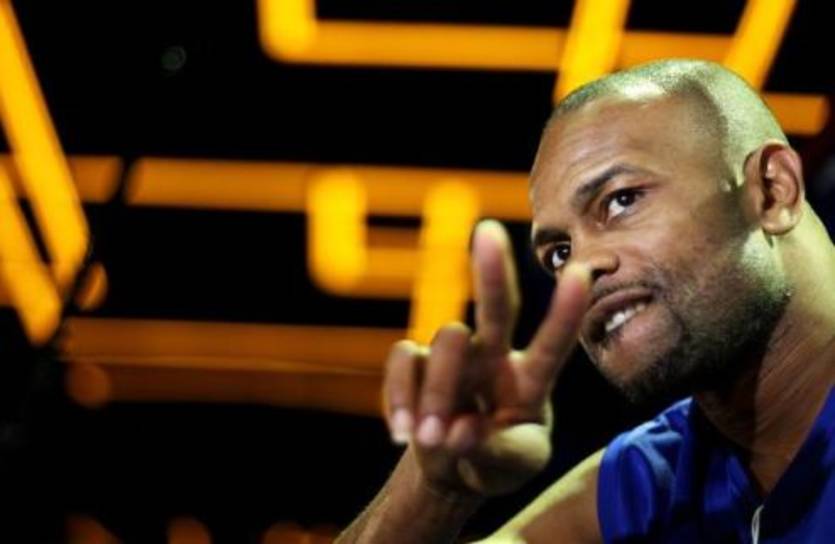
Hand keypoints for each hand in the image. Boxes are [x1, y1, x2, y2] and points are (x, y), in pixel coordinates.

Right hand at [383, 220, 590, 497]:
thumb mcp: (513, 467)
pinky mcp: (414, 362)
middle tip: (488, 231)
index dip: (566, 312)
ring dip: (436, 393)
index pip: (552, 344)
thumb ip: (493, 453)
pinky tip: (403, 433)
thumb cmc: (496, 461)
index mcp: (531, 379)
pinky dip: (400, 398)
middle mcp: (494, 356)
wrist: (454, 467)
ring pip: (446, 341)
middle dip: (494, 271)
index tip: (582, 271)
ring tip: (431, 440)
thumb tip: (458, 430)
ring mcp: (454, 357)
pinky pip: (402, 360)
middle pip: (497, 307)